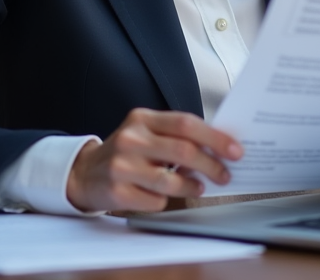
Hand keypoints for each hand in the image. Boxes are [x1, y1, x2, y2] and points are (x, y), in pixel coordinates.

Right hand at [66, 108, 242, 212]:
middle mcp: (131, 138)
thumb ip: (177, 136)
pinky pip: (154, 200)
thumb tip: (219, 147)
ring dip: (192, 186)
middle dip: (211, 165)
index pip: (186, 124)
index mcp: (143, 119)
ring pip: (170, 179)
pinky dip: (166, 201)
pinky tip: (164, 196)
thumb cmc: (127, 152)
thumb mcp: (146, 133)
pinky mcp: (116, 191)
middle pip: (183, 151)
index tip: (235, 150)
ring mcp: (121, 165)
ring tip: (200, 187)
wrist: (84, 173)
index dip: (215, 138)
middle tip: (225, 175)